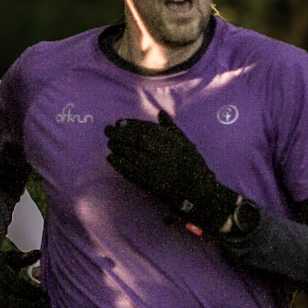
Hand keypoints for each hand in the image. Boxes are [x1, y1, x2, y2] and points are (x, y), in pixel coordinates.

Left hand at [104, 110, 236, 234]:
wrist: (199, 194)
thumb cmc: (194, 167)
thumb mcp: (186, 144)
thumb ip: (172, 129)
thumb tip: (160, 113)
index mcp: (174, 142)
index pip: (148, 129)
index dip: (131, 124)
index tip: (119, 122)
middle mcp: (166, 153)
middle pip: (138, 140)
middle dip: (120, 134)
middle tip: (108, 130)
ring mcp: (158, 169)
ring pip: (133, 154)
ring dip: (118, 147)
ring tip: (110, 143)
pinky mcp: (151, 184)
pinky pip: (132, 172)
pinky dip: (119, 164)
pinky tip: (110, 158)